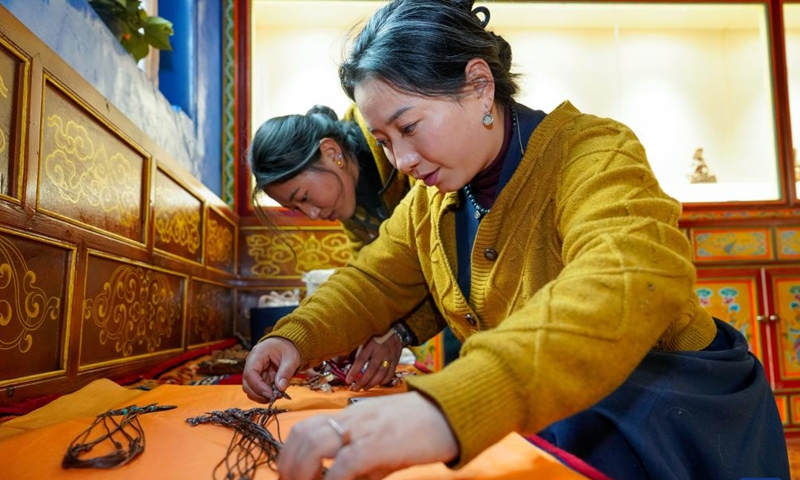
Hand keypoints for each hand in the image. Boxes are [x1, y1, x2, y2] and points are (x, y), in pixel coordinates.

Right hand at [242, 337, 300, 401]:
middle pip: (247, 383)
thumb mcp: (291, 358)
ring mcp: (253, 371)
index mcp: (258, 354)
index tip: (271, 395)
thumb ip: (285, 373)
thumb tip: (280, 388)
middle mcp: (251, 363)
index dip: (258, 387)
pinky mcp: (258, 377)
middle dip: (259, 394)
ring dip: (261, 396)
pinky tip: (275, 394)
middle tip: (274, 398)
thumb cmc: (288, 348)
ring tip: (276, 396)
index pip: (250, 373)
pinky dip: (264, 395)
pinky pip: (256, 389)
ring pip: (250, 389)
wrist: (287, 344)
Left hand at [277, 391, 457, 479]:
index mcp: (352, 414)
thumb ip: (362, 463)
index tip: (289, 474)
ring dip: (303, 471)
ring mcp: (364, 428)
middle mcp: (353, 417)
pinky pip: (344, 464)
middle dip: (289, 465)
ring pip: (315, 445)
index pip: (306, 427)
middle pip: (303, 434)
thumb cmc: (420, 428)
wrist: (451, 413)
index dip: (290, 453)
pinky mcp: (378, 443)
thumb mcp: (384, 443)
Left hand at [345, 332, 402, 390]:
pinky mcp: (396, 360)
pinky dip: (383, 381)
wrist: (395, 329)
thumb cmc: (377, 333)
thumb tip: (341, 359)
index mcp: (371, 344)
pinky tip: (377, 383)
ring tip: (365, 387)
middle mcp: (381, 351)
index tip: (348, 380)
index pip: (361, 360)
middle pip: (371, 370)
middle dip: (362, 381)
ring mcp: (390, 356)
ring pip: (381, 374)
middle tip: (355, 388)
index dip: (354, 371)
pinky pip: (390, 374)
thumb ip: (356, 349)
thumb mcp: (365, 338)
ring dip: (372, 383)